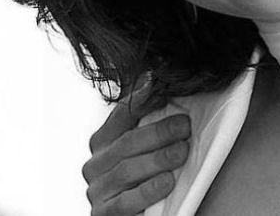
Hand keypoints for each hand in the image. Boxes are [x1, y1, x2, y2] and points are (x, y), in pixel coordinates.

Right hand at [82, 88, 191, 215]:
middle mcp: (95, 164)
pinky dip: (148, 190)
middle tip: (185, 127)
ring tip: (181, 152)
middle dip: (158, 132)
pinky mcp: (103, 214)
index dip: (140, 99)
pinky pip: (125, 202)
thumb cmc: (145, 178)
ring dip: (158, 159)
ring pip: (126, 170)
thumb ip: (147, 118)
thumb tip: (154, 77)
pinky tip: (167, 182)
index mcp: (103, 141)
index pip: (120, 114)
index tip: (160, 85)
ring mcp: (97, 190)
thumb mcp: (146, 147)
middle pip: (127, 143)